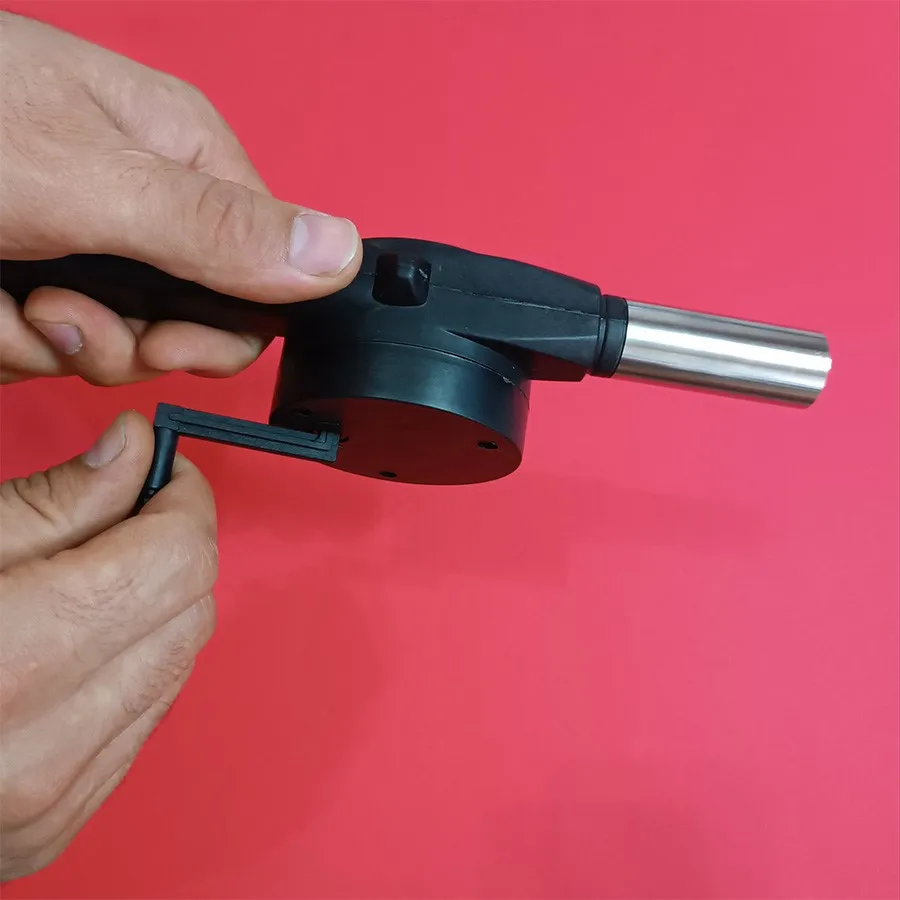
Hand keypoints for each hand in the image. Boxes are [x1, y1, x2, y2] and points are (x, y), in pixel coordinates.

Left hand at [0, 11, 361, 385]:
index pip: (261, 279)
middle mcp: (141, 206)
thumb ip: (216, 228)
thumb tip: (341, 253)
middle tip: (66, 310)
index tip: (165, 338)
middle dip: (122, 339)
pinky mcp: (24, 274)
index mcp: (183, 162)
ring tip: (3, 293)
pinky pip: (44, 345)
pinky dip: (7, 341)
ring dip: (50, 342)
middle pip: (188, 324)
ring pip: (109, 345)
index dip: (220, 328)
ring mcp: (79, 244)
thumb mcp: (89, 180)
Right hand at [0, 412, 217, 880]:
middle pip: (189, 612)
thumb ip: (51, 502)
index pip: (174, 562)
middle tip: (123, 517)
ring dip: (153, 609)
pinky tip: (72, 646)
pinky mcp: (54, 825)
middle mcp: (38, 753)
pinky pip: (143, 717)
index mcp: (6, 663)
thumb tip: (133, 450)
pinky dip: (129, 666)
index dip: (181, 503)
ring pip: (177, 664)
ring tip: (84, 582)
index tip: (163, 475)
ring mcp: (50, 801)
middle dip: (171, 550)